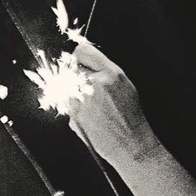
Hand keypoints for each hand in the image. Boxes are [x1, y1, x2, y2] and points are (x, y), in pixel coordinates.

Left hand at [64, 38, 162, 169]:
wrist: (130, 143)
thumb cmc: (130, 116)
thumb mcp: (124, 85)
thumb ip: (103, 72)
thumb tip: (82, 64)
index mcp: (111, 73)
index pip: (82, 51)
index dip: (78, 58)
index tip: (79, 64)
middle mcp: (95, 83)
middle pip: (70, 68)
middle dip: (74, 77)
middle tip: (85, 89)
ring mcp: (82, 99)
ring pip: (65, 86)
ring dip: (72, 93)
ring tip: (91, 106)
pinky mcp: (74, 115)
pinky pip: (66, 104)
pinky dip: (73, 109)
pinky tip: (88, 116)